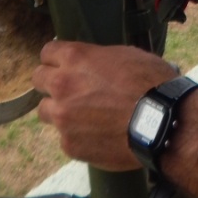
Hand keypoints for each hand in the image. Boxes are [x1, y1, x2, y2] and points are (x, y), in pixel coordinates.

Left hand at [32, 40, 173, 170]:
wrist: (160, 122)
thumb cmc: (149, 84)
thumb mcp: (125, 55)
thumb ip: (98, 59)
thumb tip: (93, 64)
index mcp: (76, 58)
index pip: (47, 52)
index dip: (56, 58)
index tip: (62, 64)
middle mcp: (62, 85)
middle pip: (37, 79)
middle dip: (50, 83)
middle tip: (68, 89)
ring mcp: (63, 117)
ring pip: (45, 111)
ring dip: (59, 110)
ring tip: (82, 115)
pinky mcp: (69, 144)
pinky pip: (64, 137)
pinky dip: (76, 135)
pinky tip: (96, 134)